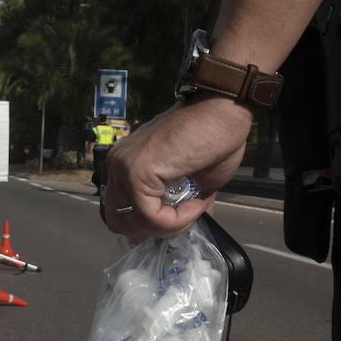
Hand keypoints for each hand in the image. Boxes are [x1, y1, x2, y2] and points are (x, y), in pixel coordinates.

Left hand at [104, 96, 251, 238]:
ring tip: (194, 210)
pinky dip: (174, 220)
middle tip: (186, 218)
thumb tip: (179, 228)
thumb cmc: (213, 138)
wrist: (224, 110)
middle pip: (119, 222)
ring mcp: (123, 166)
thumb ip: (178, 204)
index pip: (119, 212)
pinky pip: (149, 216)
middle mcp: (117, 164)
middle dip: (155, 230)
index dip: (148, 226)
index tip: (180, 219)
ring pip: (131, 223)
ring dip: (167, 226)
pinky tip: (196, 205)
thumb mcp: (194, 182)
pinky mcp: (136, 171)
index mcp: (126, 164)